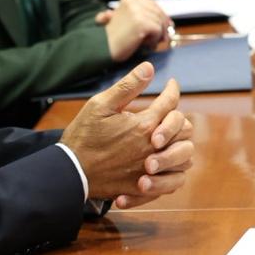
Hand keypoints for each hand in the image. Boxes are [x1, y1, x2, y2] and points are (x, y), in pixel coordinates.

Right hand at [60, 63, 196, 208]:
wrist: (70, 173)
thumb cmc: (82, 137)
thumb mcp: (100, 105)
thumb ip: (128, 86)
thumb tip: (149, 68)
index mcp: (144, 125)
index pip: (170, 102)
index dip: (172, 89)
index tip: (171, 84)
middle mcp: (153, 148)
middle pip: (184, 128)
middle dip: (178, 117)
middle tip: (169, 113)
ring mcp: (151, 169)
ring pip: (184, 157)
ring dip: (180, 144)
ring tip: (170, 137)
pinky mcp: (145, 187)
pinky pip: (173, 181)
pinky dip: (174, 170)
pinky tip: (165, 161)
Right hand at [100, 0, 172, 59]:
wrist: (101, 48)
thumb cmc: (115, 38)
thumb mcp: (128, 20)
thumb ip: (144, 16)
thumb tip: (169, 21)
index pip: (152, 4)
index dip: (161, 16)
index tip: (166, 27)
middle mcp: (133, 1)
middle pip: (158, 13)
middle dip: (163, 26)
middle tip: (163, 39)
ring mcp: (137, 11)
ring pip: (160, 23)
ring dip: (158, 35)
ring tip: (149, 43)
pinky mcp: (141, 23)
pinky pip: (158, 31)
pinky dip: (155, 40)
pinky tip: (146, 45)